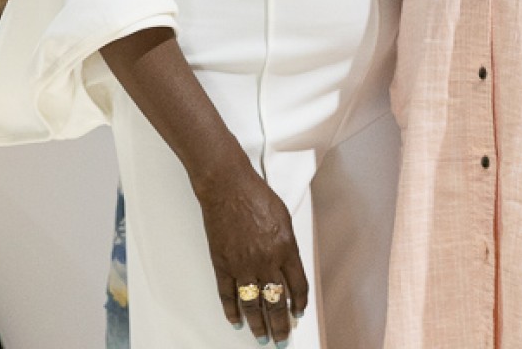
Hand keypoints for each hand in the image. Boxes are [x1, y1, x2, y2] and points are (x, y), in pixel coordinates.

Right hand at [195, 160, 309, 344]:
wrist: (228, 187)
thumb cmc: (256, 196)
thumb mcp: (284, 219)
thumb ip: (288, 246)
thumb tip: (288, 269)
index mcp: (286, 249)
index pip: (297, 287)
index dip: (299, 304)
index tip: (298, 314)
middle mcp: (266, 261)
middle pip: (276, 302)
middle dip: (281, 325)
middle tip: (282, 339)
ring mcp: (243, 265)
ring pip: (253, 305)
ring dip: (258, 325)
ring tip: (262, 338)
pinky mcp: (223, 265)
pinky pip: (228, 295)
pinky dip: (232, 311)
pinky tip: (237, 321)